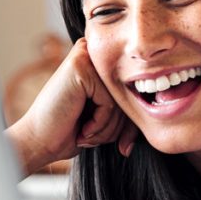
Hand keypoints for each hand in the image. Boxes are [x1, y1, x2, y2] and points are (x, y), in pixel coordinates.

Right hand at [6, 38, 136, 174]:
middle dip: (118, 128)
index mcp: (102, 66)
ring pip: (122, 100)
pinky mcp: (81, 67)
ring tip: (83, 131)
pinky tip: (81, 127)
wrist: (39, 142)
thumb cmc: (71, 131)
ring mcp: (86, 57)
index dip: (128, 124)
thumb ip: (130, 110)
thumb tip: (161, 112)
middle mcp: (95, 55)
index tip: (121, 144)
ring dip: (106, 128)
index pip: (134, 93)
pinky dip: (99, 123)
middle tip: (91, 137)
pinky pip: (110, 102)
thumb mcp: (109, 119)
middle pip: (130, 96)